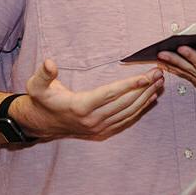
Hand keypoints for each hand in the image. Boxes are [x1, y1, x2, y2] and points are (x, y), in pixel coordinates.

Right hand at [15, 59, 163, 140]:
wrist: (41, 124)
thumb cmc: (42, 100)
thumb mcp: (36, 85)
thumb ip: (44, 74)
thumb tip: (50, 63)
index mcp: (80, 106)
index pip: (111, 94)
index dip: (129, 84)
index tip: (145, 76)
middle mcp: (93, 119)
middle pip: (125, 102)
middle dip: (144, 87)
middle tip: (159, 74)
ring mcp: (99, 127)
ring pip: (129, 112)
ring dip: (146, 97)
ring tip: (159, 83)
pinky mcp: (103, 131)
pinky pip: (126, 120)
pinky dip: (140, 109)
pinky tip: (150, 98)